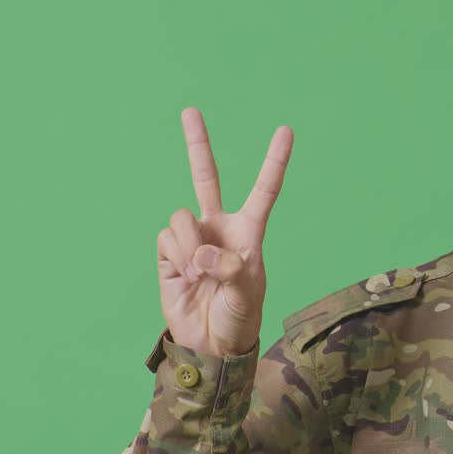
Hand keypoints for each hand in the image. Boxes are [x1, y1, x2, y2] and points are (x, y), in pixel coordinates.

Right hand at [155, 107, 292, 356]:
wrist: (210, 343)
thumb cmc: (239, 316)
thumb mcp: (247, 293)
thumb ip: (230, 269)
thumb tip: (201, 252)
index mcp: (249, 230)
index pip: (264, 189)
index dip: (275, 160)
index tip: (286, 129)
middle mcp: (218, 226)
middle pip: (205, 176)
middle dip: (197, 143)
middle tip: (189, 110)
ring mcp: (191, 237)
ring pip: (182, 217)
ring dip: (190, 246)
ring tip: (200, 273)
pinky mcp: (167, 252)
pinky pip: (166, 238)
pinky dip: (176, 256)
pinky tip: (185, 276)